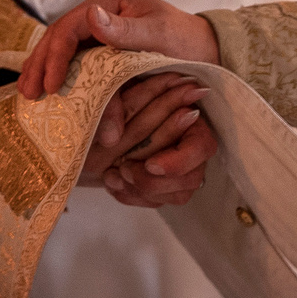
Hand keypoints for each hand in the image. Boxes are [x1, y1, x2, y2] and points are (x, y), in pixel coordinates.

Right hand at [18, 0, 218, 101]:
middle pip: (59, 38)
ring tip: (28, 95)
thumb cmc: (187, 40)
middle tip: (28, 94)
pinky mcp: (102, 50)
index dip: (56, 56)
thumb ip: (127, 30)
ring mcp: (98, 32)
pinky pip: (74, 63)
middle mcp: (99, 13)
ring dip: (44, 71)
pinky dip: (59, 77)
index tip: (52, 85)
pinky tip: (47, 94)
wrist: (207, 51)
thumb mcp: (160, 34)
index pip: (70, 27)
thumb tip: (91, 15)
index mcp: (109, 1)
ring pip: (62, 51)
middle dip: (41, 65)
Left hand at [82, 71, 215, 206]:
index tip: (150, 165)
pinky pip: (156, 203)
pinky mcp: (164, 186)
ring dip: (142, 190)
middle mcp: (191, 145)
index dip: (179, 161)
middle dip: (154, 181)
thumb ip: (111, 108)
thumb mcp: (107, 95)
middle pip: (191, 178)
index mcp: (190, 114)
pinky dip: (132, 195)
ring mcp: (180, 169)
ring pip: (177, 196)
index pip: (201, 146)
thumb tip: (112, 138)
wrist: (95, 121)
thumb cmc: (109, 102)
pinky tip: (113, 181)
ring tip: (114, 175)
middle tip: (123, 168)